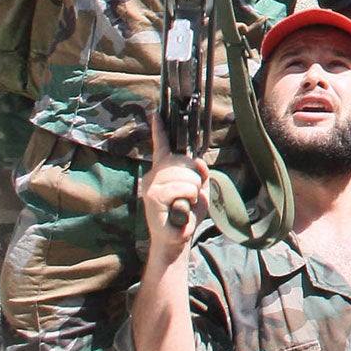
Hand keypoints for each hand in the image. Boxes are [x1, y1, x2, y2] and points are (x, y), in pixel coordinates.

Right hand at [142, 114, 206, 252]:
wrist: (176, 239)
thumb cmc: (187, 213)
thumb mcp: (200, 189)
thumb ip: (200, 172)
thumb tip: (197, 160)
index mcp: (164, 170)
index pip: (161, 144)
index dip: (159, 128)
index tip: (156, 112)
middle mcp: (154, 174)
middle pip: (183, 161)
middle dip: (195, 178)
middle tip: (191, 195)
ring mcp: (151, 185)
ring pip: (185, 176)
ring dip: (193, 190)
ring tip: (185, 203)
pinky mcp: (152, 196)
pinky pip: (180, 188)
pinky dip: (188, 197)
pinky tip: (180, 207)